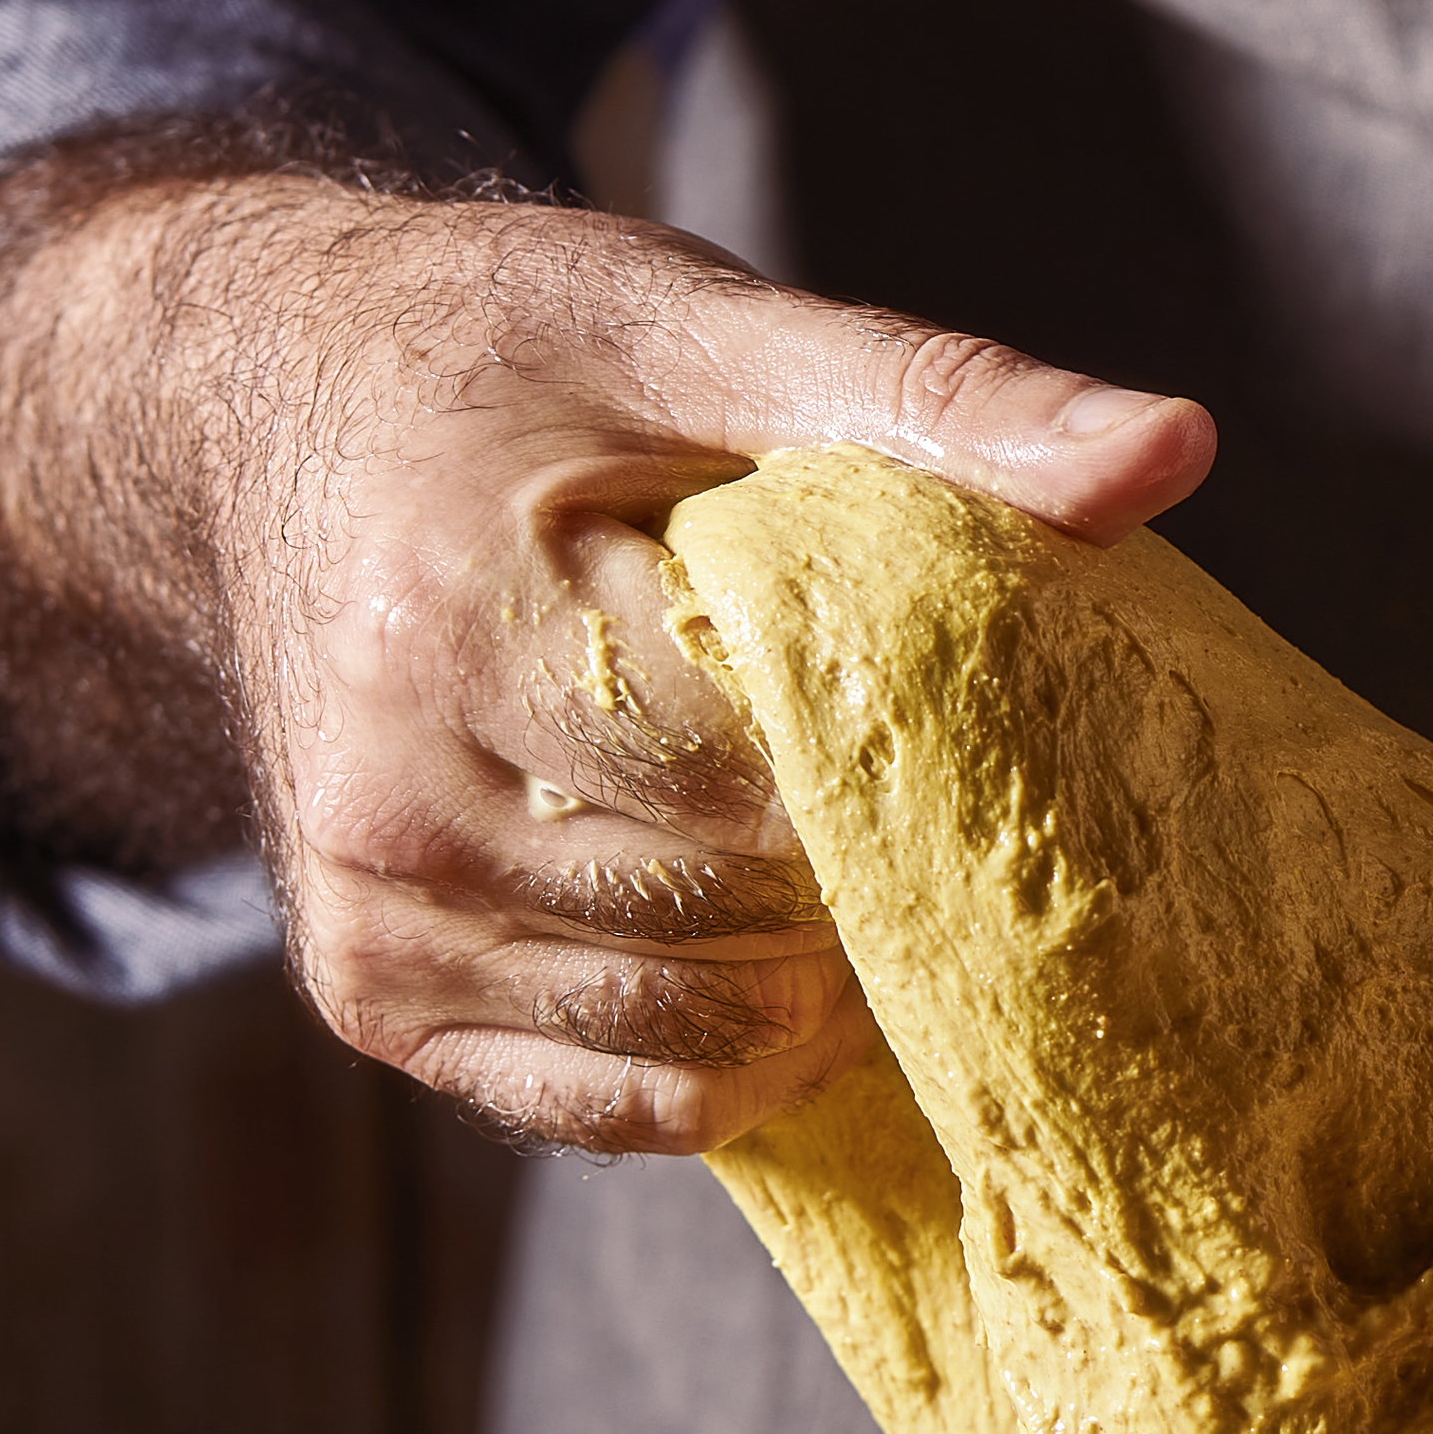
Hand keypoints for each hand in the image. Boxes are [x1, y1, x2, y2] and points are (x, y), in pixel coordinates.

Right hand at [0, 154, 1212, 1148]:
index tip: (930, 706)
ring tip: (838, 864)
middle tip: (916, 804)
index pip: (761, 776)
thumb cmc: (505, 363)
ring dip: (811, 982)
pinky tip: (759, 952)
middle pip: (738, 919)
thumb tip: (1170, 450)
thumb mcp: (704, 329)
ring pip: (698, 1035)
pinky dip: (729, 1057)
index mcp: (454, 612)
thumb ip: (940, 398)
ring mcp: (369, 914)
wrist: (262, 410)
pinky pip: (621, 1104)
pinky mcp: (371, 994)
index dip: (885, 761)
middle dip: (859, 875)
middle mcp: (386, 791)